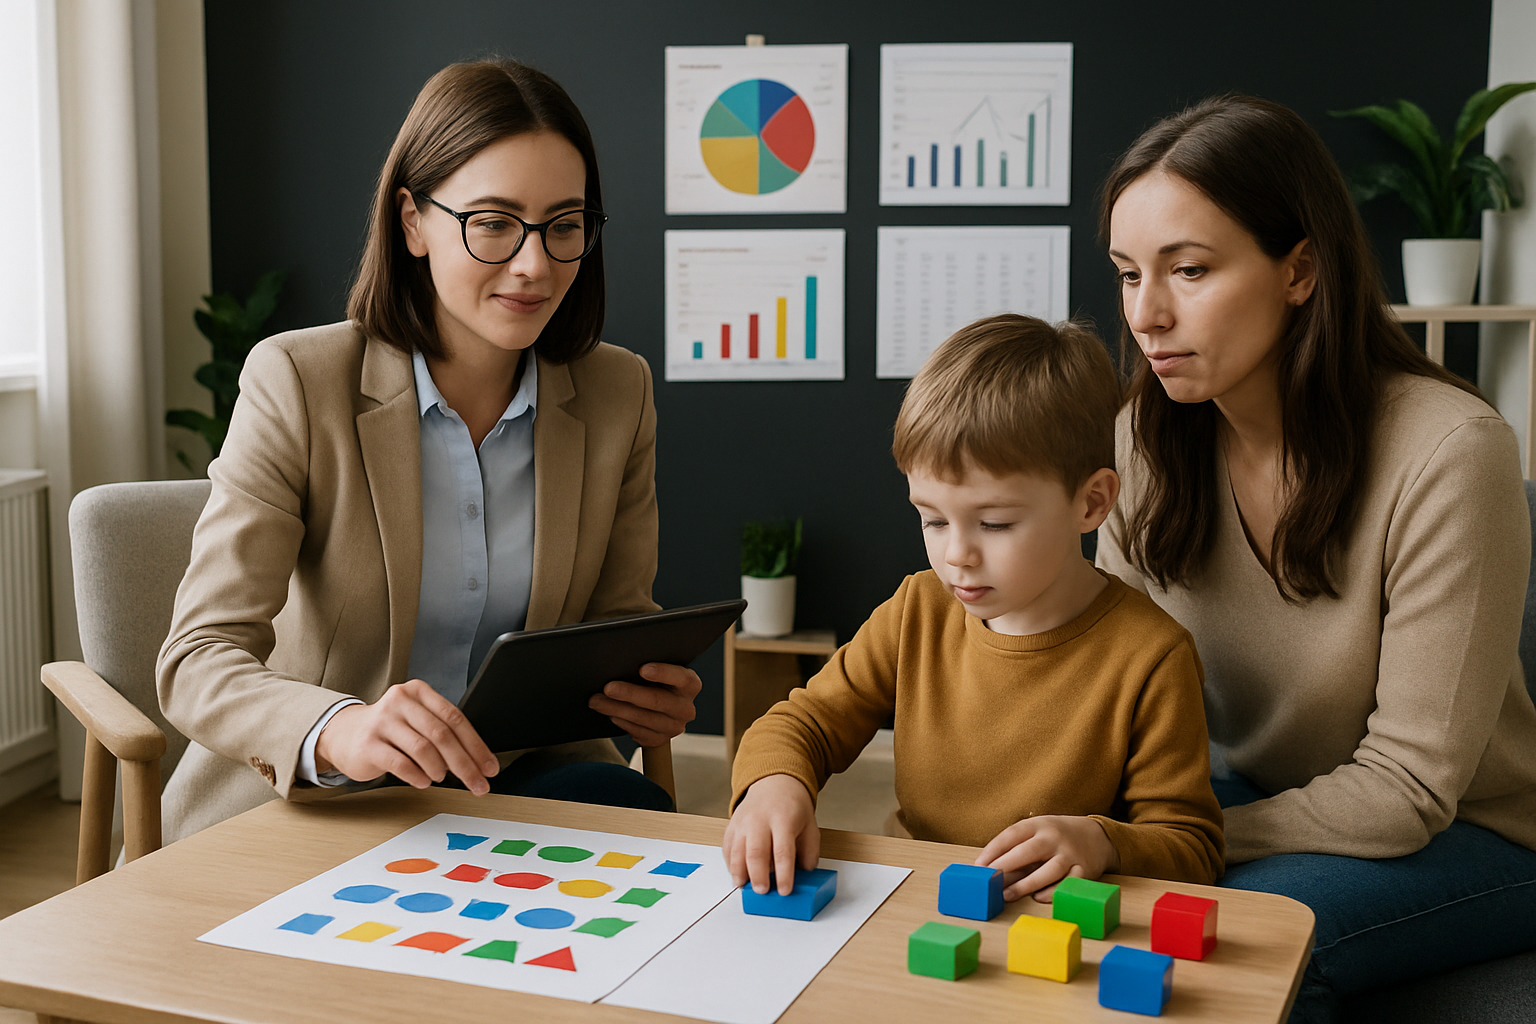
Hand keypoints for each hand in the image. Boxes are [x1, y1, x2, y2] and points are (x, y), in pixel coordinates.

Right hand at [315, 679, 498, 794]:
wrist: (344, 734)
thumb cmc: (390, 730)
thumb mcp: (417, 720)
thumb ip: (444, 732)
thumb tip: (478, 761)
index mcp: (419, 691)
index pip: (455, 718)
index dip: (476, 745)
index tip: (489, 767)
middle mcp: (400, 701)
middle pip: (442, 734)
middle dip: (465, 764)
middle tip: (477, 783)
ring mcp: (382, 721)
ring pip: (423, 748)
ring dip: (439, 769)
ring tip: (441, 777)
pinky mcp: (368, 743)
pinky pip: (401, 763)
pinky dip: (418, 776)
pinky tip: (423, 781)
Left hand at [588, 662, 700, 745]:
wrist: (658, 704)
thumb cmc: (655, 680)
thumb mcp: (659, 669)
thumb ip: (647, 665)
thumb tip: (623, 661)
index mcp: (690, 684)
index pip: (680, 677)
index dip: (662, 673)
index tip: (642, 669)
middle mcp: (685, 708)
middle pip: (657, 701)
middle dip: (629, 693)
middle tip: (608, 687)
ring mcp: (674, 727)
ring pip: (642, 719)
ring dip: (616, 709)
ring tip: (597, 701)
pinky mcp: (660, 740)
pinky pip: (637, 732)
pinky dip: (621, 722)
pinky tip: (610, 714)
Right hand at [721, 774, 819, 895]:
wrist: (775, 784)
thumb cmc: (793, 808)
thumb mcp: (810, 826)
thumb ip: (809, 852)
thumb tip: (804, 874)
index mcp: (783, 819)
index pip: (783, 851)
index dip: (783, 873)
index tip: (784, 890)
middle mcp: (760, 820)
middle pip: (756, 851)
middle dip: (758, 875)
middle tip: (762, 891)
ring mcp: (743, 822)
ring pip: (737, 850)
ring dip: (739, 872)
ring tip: (744, 886)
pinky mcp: (732, 825)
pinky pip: (727, 847)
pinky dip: (729, 863)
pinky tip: (736, 874)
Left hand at [975, 815, 1119, 902]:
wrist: (1097, 836)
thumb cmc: (1056, 836)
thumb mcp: (1037, 832)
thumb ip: (1016, 848)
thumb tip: (989, 870)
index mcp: (1039, 825)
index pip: (1012, 835)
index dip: (993, 850)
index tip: (979, 865)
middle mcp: (1055, 837)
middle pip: (1028, 851)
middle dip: (1006, 866)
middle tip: (989, 881)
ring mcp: (1071, 854)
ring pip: (1048, 870)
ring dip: (1025, 885)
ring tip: (1006, 895)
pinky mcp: (1085, 870)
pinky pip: (1067, 884)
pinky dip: (1052, 892)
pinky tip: (1037, 897)